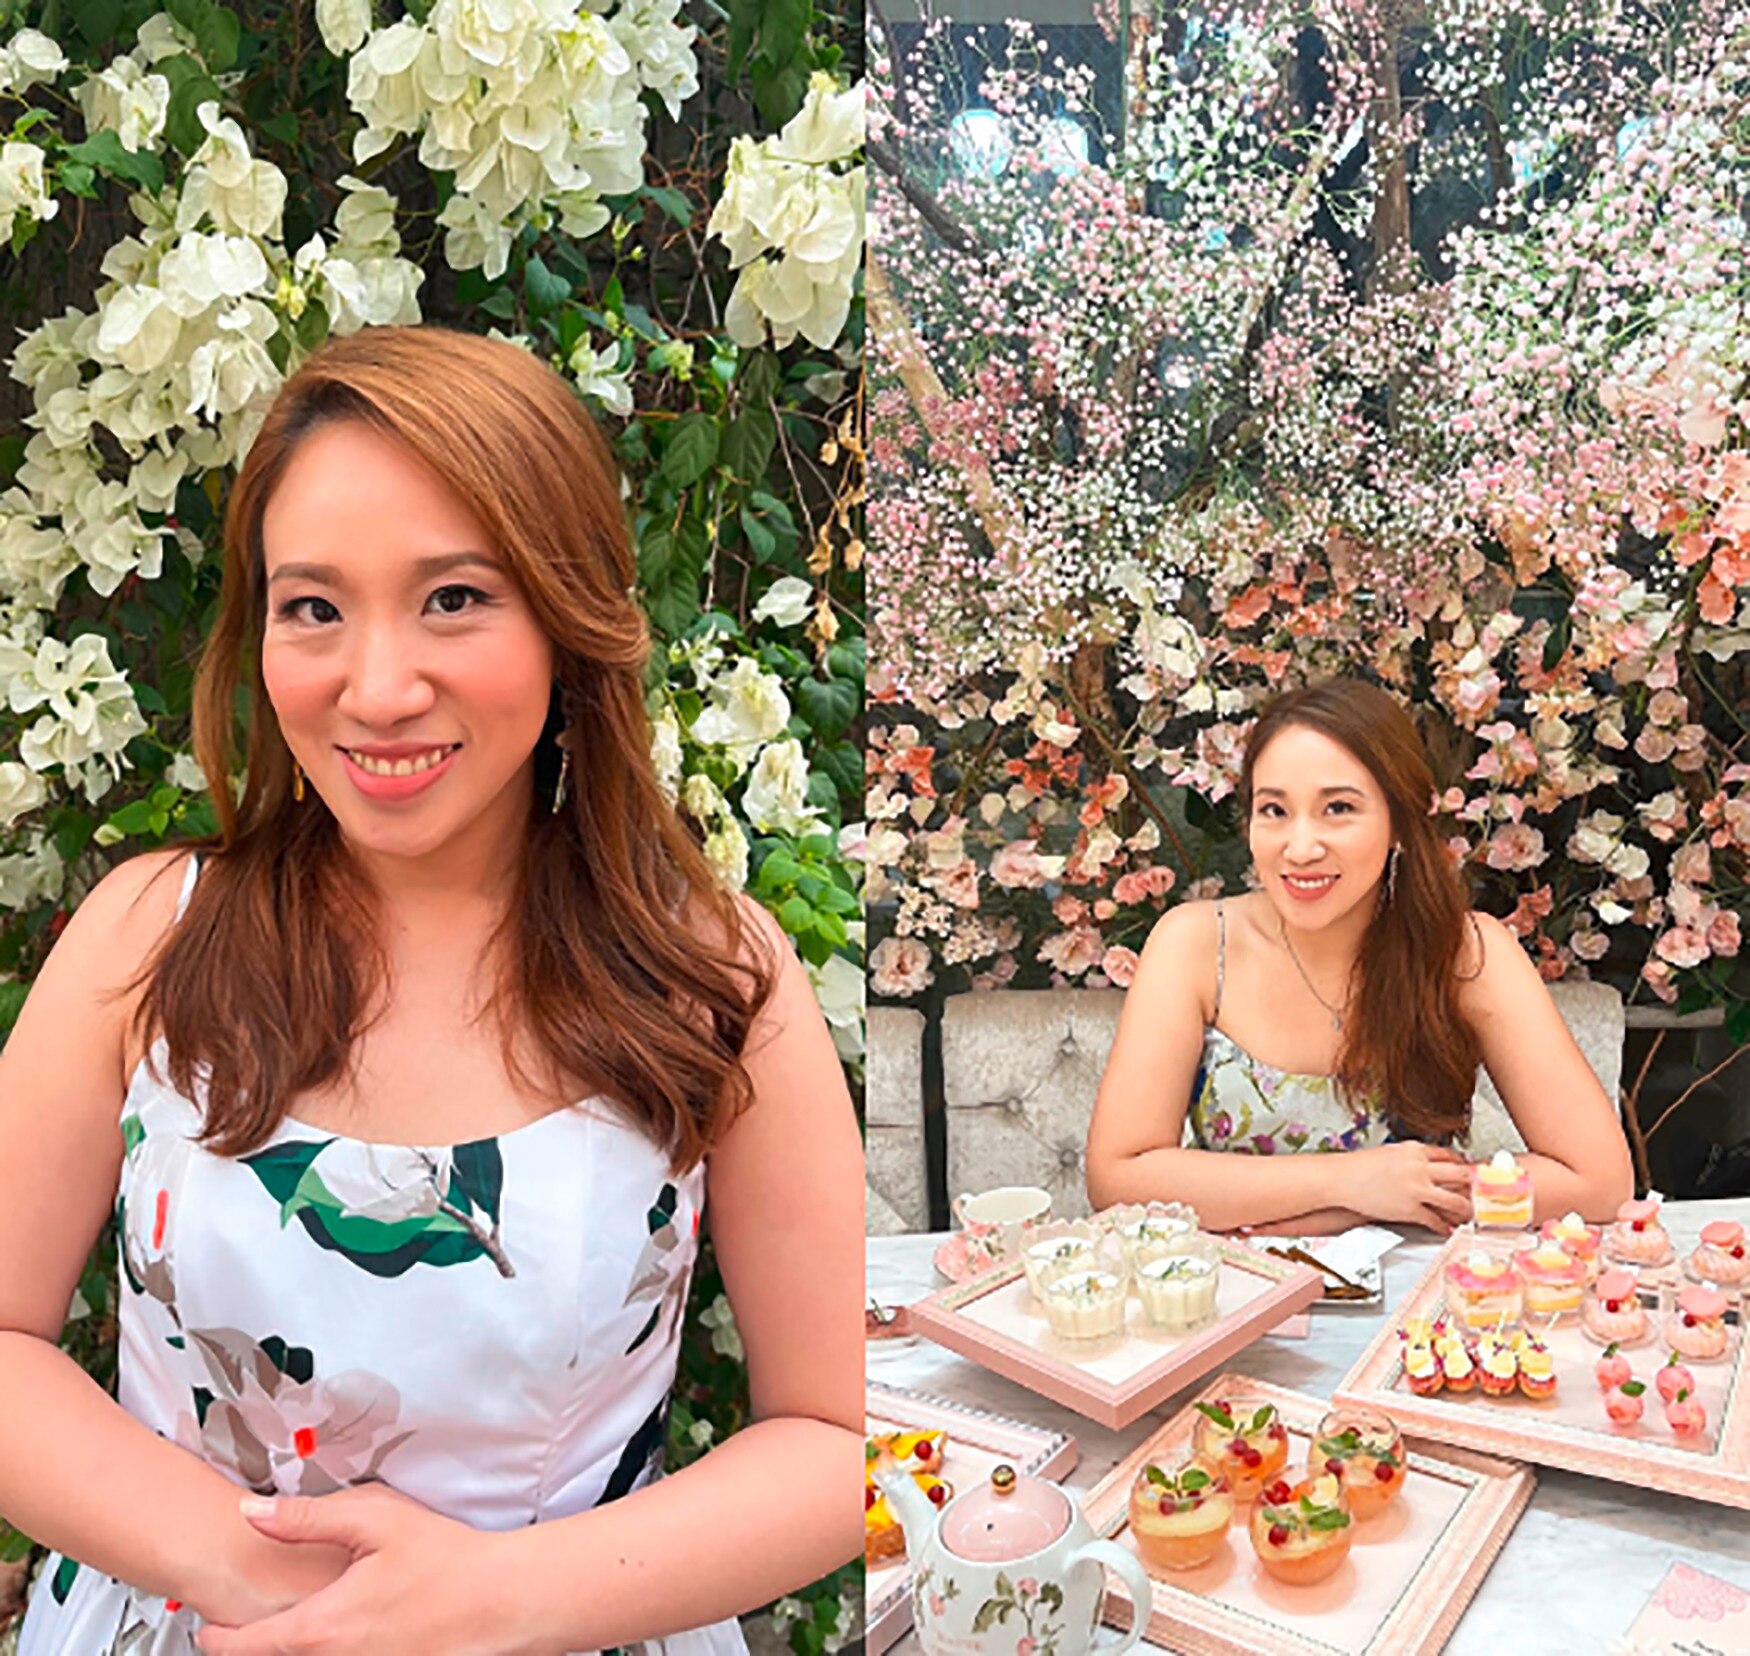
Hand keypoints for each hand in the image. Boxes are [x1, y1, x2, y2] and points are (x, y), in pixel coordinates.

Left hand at [195, 1486, 548, 1655]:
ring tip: (308, 1617)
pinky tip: (358, 1624)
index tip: (206, 1627)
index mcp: (320, 1629)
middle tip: (249, 1619)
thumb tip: (254, 1514)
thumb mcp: (376, 1520)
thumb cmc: (447, 1562)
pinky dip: (334, 1646)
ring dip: (298, 1644)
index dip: (214, 1636)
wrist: (503, 1601)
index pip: (240, 1648)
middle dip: (255, 1642)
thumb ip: (307, 1518)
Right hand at [1336, 1143, 1473, 1233]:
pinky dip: (1443, 1227)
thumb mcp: (1390, 1152)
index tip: (1468, 1172)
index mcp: (1415, 1150)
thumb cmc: (1359, 1167)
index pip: (1450, 1156)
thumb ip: (1413, 1157)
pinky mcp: (1409, 1210)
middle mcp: (1420, 1168)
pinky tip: (1446, 1229)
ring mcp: (1416, 1189)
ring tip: (1467, 1214)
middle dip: (1471, 1186)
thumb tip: (1431, 1165)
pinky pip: (1435, 1220)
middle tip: (1477, 1193)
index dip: (1463, 1165)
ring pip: (1455, 1200)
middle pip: (1460, 1175)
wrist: (1339, 1179)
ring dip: (1465, 1209)